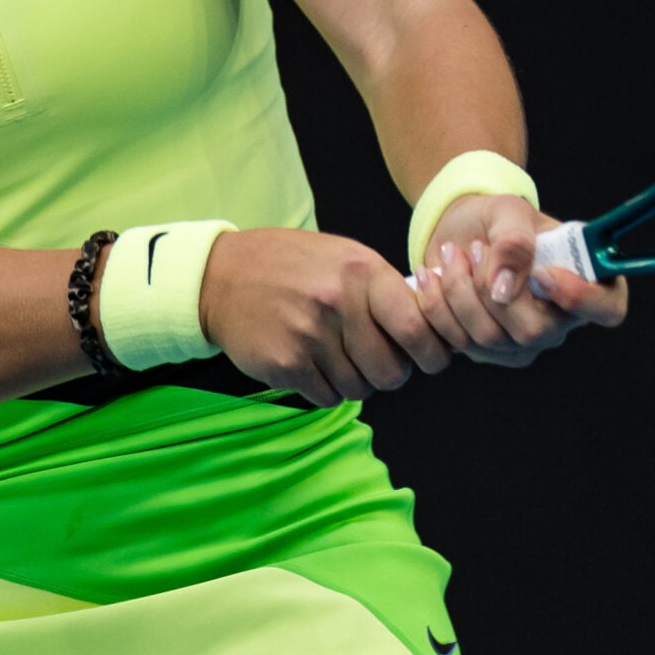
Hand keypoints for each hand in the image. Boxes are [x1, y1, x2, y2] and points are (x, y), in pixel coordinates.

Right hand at [196, 228, 467, 406]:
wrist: (221, 275)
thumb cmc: (292, 266)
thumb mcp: (344, 257)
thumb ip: (385, 289)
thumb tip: (433, 328)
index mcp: (361, 271)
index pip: (416, 327)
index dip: (431, 352)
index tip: (429, 358)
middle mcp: (338, 302)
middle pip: (391, 371)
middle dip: (389, 373)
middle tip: (374, 360)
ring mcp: (310, 335)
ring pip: (360, 388)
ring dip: (354, 381)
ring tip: (335, 355)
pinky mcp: (286, 363)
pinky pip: (327, 397)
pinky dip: (325, 389)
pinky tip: (311, 363)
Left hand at [413, 193, 629, 368]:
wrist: (459, 234)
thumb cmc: (497, 221)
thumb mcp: (509, 211)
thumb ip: (514, 240)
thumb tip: (506, 285)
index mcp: (585, 281)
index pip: (607, 309)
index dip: (581, 298)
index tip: (544, 271)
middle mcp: (559, 321)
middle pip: (533, 332)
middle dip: (489, 287)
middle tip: (473, 249)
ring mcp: (522, 343)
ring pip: (488, 338)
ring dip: (457, 290)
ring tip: (451, 254)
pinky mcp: (486, 352)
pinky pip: (457, 343)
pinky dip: (437, 305)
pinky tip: (431, 277)